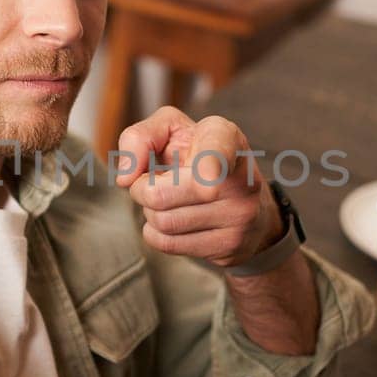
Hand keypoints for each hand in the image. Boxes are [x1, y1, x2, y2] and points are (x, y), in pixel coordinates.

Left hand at [115, 106, 280, 268]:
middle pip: (160, 195)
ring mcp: (239, 216)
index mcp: (225, 138)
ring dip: (152, 212)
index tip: (207, 173)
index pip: (218, 153)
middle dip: (143, 190)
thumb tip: (125, 178)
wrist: (251, 202)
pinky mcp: (230, 246)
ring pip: (163, 222)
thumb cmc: (199, 157)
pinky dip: (158, 233)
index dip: (210, 164)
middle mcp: (238, 178)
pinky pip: (169, 244)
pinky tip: (175, 219)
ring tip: (170, 200)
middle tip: (153, 182)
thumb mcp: (171, 130)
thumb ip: (140, 137)